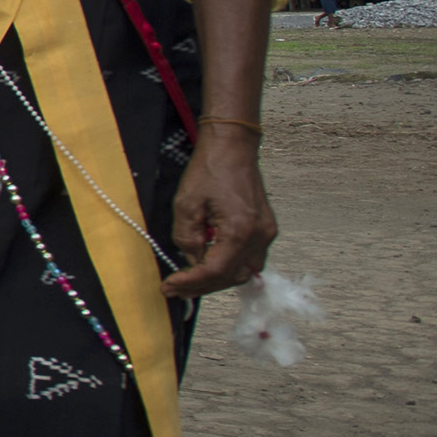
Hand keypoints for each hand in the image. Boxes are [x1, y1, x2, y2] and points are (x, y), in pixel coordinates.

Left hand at [163, 132, 274, 299]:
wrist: (233, 148)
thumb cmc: (209, 170)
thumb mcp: (186, 204)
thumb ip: (187, 237)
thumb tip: (191, 260)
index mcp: (240, 229)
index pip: (216, 270)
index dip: (192, 282)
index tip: (170, 286)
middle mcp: (260, 236)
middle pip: (232, 276)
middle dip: (202, 285)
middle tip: (175, 288)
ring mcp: (266, 233)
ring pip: (243, 271)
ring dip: (216, 279)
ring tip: (187, 280)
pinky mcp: (266, 229)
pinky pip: (248, 258)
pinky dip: (228, 266)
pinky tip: (207, 264)